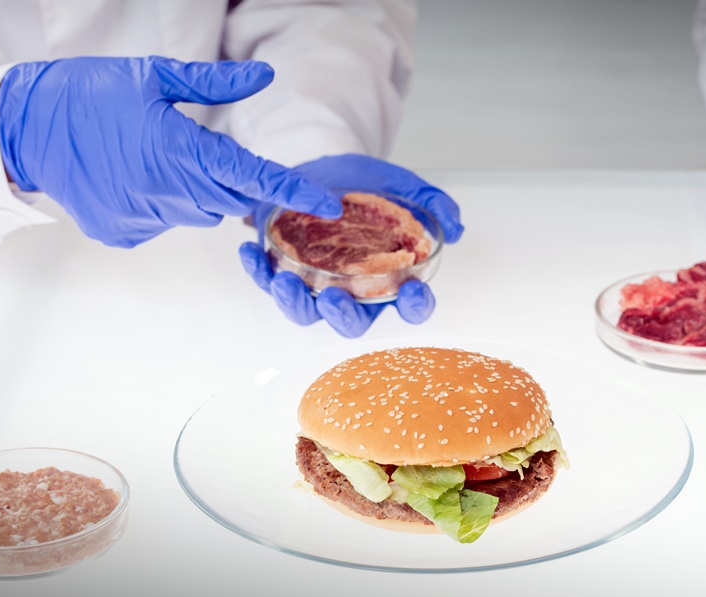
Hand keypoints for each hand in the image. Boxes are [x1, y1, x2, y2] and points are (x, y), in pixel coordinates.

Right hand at [0, 56, 341, 246]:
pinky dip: (161, 202)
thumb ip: (213, 82)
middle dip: (234, 182)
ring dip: (195, 191)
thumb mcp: (152, 77)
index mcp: (179, 152)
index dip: (293, 191)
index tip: (328, 204)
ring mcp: (143, 218)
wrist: (22, 128)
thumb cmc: (87, 92)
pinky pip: (163, 221)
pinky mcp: (123, 233)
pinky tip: (132, 176)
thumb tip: (263, 77)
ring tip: (157, 157)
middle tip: (207, 151)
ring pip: (196, 213)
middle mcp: (166, 193)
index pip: (252, 178)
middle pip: (229, 200)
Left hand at [239, 154, 462, 336]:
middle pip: (353, 322)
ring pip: (307, 312)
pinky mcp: (284, 271)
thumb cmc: (367, 184)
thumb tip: (454, 229)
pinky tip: (251, 251)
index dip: (414, 306)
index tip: (413, 291)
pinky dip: (258, 271)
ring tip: (285, 280)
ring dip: (295, 303)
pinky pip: (269, 282)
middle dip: (343, 316)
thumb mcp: (403, 186)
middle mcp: (353, 291)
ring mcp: (316, 284)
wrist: (325, 164)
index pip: (409, 305)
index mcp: (388, 278)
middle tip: (334, 298)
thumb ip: (433, 205)